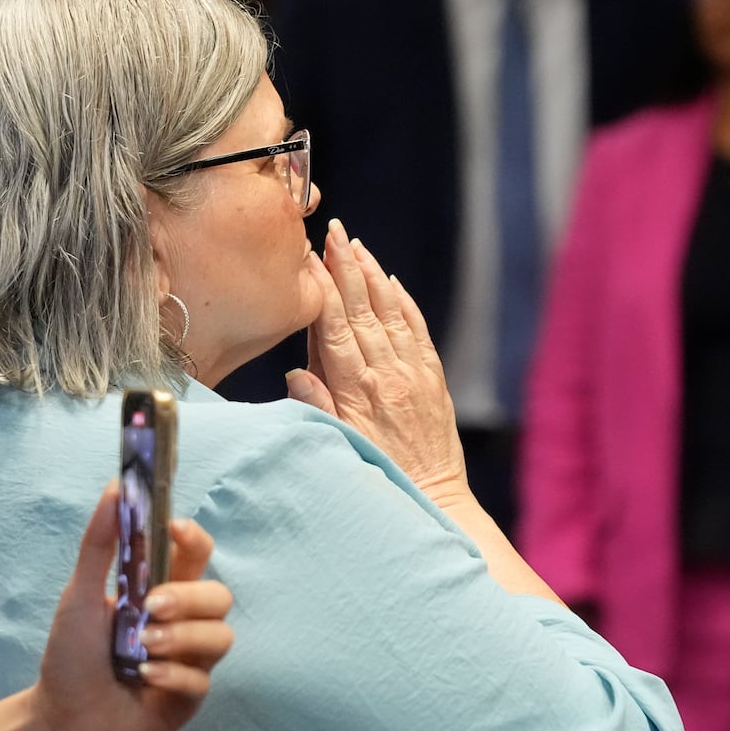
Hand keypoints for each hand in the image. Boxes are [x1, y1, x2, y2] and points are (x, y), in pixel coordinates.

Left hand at [32, 481, 233, 730]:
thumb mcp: (78, 594)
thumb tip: (115, 486)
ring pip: (221, 636)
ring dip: (182, 638)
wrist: (59, 720)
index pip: (197, 554)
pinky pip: (202, 679)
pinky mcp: (188, 698)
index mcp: (160, 590)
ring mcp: (188, 661)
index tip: (175, 530)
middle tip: (151, 607)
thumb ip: (99, 544)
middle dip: (189, 597)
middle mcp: (182, 622)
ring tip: (143, 649)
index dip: (195, 538)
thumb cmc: (70, 655)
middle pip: (220, 595)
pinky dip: (172, 676)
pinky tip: (143, 679)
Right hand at [285, 218, 471, 505]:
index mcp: (357, 390)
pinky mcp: (433, 379)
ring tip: (357, 246)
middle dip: (346, 267)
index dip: (325, 289)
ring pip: (390, 313)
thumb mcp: (338, 445)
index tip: (314, 257)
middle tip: (334, 231)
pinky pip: (418, 331)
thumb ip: (317, 406)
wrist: (434, 499)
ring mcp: (414, 373)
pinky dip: (404, 303)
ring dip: (373, 277)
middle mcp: (388, 374)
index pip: (335, 328)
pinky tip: (391, 282)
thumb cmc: (377, 475)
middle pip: (362, 311)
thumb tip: (296, 371)